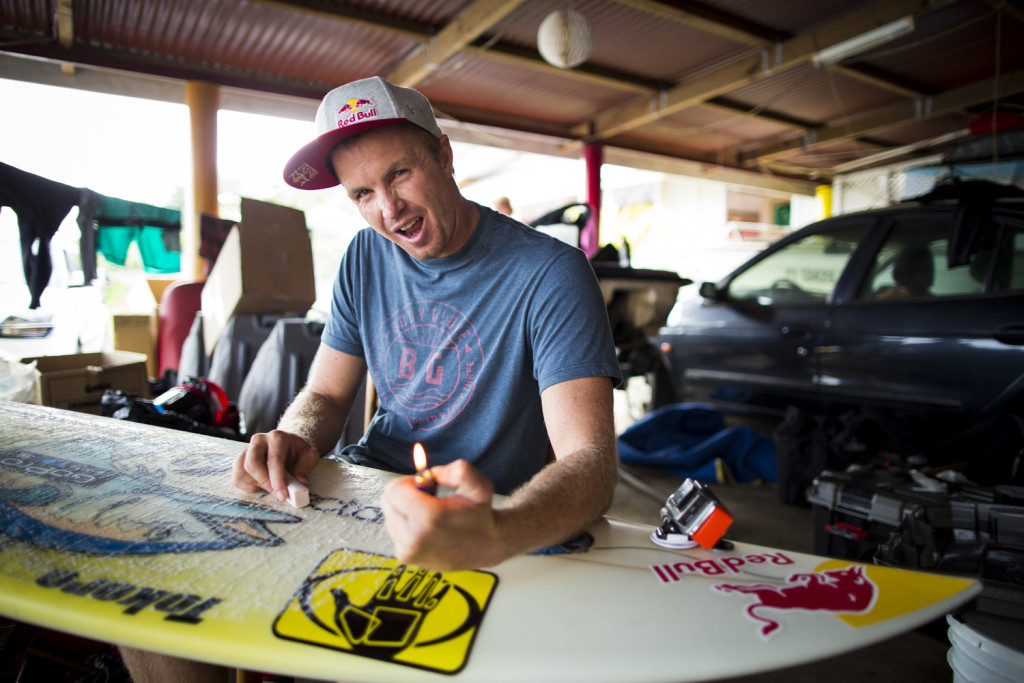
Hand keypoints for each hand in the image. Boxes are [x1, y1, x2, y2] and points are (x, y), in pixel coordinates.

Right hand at [233, 430, 318, 502]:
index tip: (283, 495)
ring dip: (257, 484)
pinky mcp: (239, 460)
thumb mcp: (309, 456)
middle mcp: (259, 440)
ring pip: (242, 472)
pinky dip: (249, 486)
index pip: (274, 460)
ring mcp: (246, 450)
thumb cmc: (297, 451)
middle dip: (264, 483)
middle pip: (252, 464)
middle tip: (277, 494)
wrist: (287, 444)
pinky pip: (237, 478)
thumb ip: (304, 469)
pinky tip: (262, 483)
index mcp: (277, 437)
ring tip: (272, 485)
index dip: (277, 480)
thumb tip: (300, 485)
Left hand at [381, 459, 503, 570]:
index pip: (394, 489)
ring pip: (389, 515)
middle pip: (388, 501)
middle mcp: (414, 538)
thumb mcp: (479, 485)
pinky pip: (394, 530)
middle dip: (405, 494)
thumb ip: (459, 470)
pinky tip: (425, 526)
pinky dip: (405, 523)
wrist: (486, 547)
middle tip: (428, 499)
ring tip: (429, 513)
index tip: (427, 487)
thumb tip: (430, 474)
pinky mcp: (406, 557)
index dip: (410, 481)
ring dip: (404, 509)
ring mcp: (408, 550)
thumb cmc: (480, 515)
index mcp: (429, 518)